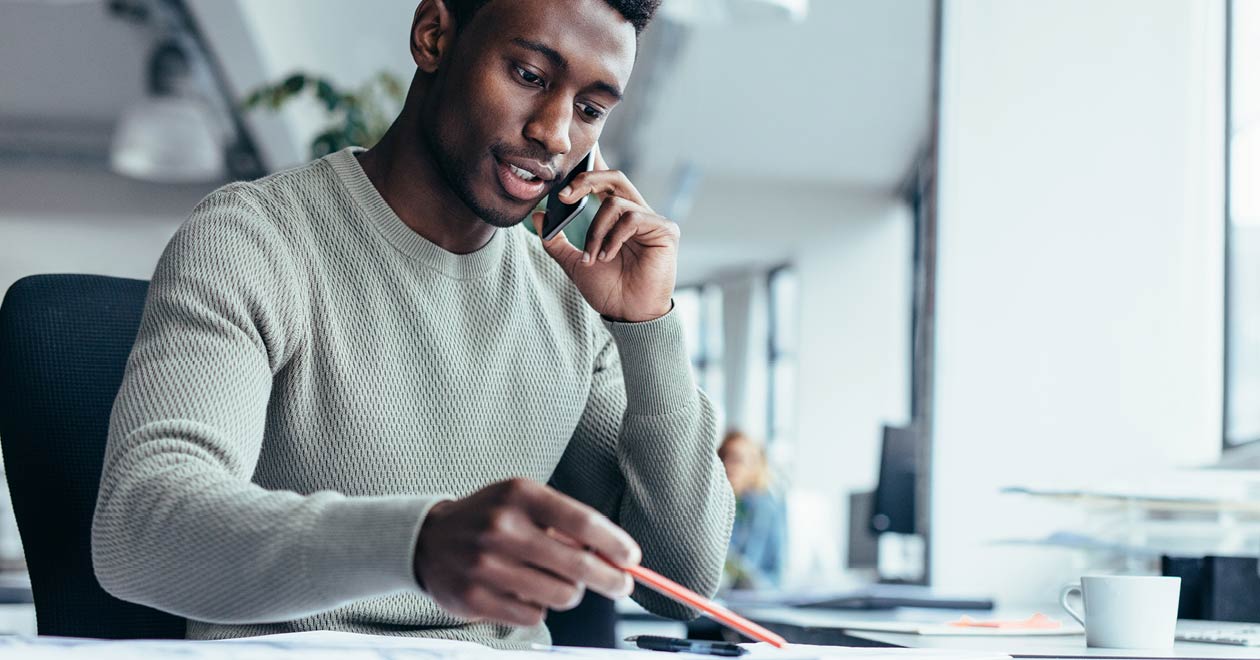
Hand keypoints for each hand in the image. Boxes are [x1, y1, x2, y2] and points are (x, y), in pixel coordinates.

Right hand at [413, 478, 639, 626]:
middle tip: (621, 584)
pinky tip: (524, 592)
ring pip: (560, 595)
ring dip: (568, 593)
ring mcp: (486, 566)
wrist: (428, 540)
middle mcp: (502, 528)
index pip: (582, 522)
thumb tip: (615, 554)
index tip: (632, 558)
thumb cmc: (490, 518)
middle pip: (578, 565)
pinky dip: (539, 608)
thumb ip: (564, 522)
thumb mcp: (523, 501)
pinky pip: (534, 616)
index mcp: (520, 496)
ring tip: (555, 581)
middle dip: (609, 579)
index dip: (614, 544)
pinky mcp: (475, 598)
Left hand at [532, 147, 677, 322]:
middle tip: (564, 197)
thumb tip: (538, 216)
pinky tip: (608, 256)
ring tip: (592, 257)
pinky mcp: (665, 230)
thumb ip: (556, 240)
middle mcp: (637, 213)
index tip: (562, 182)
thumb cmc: (608, 290)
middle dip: (586, 181)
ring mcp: (652, 221)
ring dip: (595, 230)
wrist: (628, 314)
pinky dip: (613, 237)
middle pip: (614, 177)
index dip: (588, 169)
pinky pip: (633, 218)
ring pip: (616, 203)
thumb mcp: (574, 263)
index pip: (605, 181)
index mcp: (618, 217)